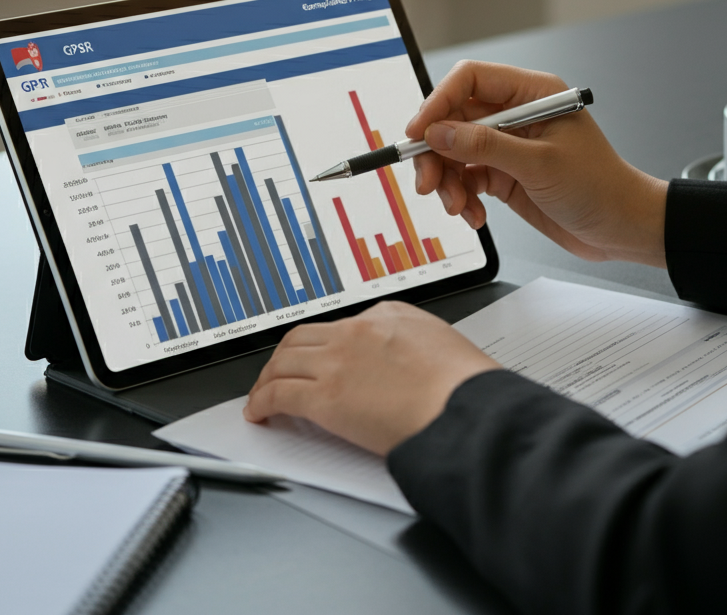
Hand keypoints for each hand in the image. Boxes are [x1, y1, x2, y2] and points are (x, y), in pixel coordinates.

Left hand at [243, 301, 499, 454]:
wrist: (466, 408)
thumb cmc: (465, 386)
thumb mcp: (443, 344)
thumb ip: (414, 345)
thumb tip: (404, 363)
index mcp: (389, 314)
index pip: (341, 325)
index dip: (323, 345)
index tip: (319, 358)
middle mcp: (358, 331)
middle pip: (303, 336)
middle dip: (285, 356)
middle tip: (278, 372)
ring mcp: (338, 362)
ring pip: (284, 361)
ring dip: (268, 378)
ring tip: (263, 393)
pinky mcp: (325, 398)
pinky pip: (279, 394)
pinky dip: (262, 402)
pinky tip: (260, 412)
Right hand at [406, 61, 667, 265]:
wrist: (622, 227)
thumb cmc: (600, 186)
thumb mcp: (540, 164)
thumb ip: (487, 145)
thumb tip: (440, 132)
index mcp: (531, 94)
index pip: (469, 80)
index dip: (438, 102)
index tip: (418, 133)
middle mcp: (515, 115)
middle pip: (454, 119)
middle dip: (437, 152)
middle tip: (428, 182)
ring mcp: (508, 145)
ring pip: (455, 151)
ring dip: (447, 180)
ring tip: (457, 206)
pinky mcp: (504, 174)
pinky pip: (466, 178)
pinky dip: (462, 197)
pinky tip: (474, 214)